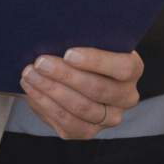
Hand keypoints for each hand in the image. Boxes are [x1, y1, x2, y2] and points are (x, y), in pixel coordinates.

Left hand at [20, 47, 142, 139]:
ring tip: (31, 74)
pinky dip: (46, 104)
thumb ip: (80, 38)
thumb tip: (58, 32)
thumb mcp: (85, 42)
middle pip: (98, 89)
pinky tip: (32, 89)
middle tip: (41, 62)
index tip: (68, 54)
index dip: (96, 61)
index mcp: (132, 69)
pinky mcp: (89, 131)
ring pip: (82, 107)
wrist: (68, 75)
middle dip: (65, 75)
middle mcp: (126, 96)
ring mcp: (109, 118)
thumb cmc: (79, 53)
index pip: (123, 67)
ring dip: (52, 89)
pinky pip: (68, 122)